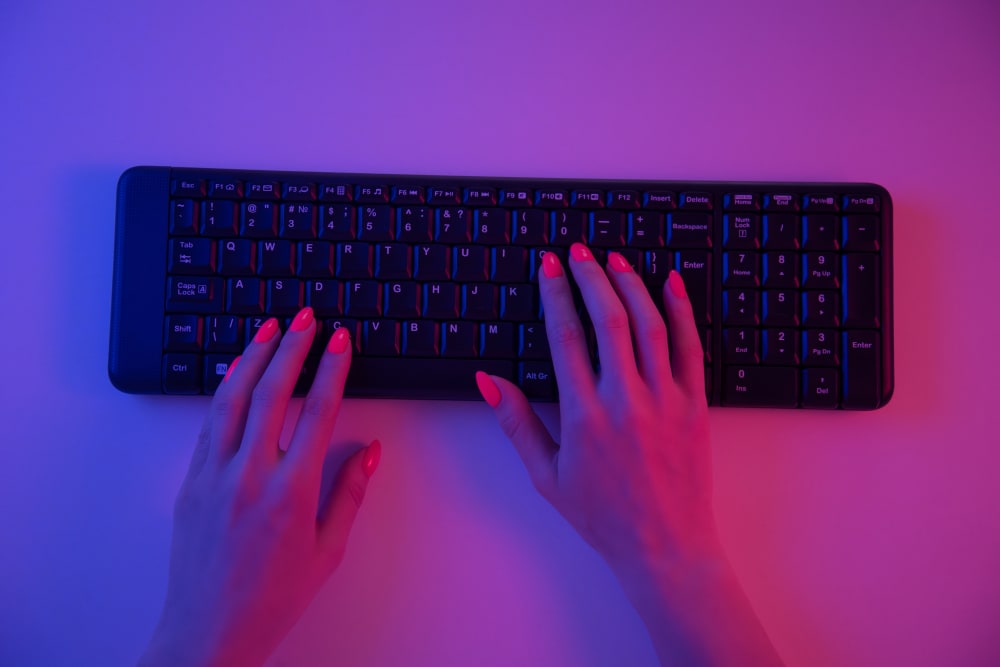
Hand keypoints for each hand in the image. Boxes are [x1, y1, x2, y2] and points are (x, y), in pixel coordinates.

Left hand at [140, 309, 379, 666]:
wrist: (208, 631)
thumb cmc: (271, 599)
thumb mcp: (327, 551)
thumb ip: (349, 495)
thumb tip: (370, 453)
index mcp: (290, 494)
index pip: (317, 412)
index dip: (332, 370)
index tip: (341, 342)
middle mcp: (248, 477)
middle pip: (272, 392)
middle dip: (293, 347)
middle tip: (307, 317)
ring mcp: (213, 477)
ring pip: (232, 399)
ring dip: (253, 356)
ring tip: (270, 328)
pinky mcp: (190, 483)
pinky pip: (209, 422)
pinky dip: (225, 389)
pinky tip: (236, 371)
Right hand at [477, 245, 781, 665]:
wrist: (665, 546)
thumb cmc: (603, 516)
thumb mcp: (547, 476)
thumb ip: (517, 423)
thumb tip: (488, 381)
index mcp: (585, 416)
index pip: (566, 337)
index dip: (555, 294)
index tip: (548, 266)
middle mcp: (626, 400)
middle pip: (608, 319)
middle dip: (590, 277)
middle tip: (578, 252)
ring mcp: (665, 400)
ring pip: (649, 325)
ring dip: (630, 285)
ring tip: (615, 259)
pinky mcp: (695, 405)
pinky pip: (690, 346)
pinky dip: (682, 310)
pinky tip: (670, 283)